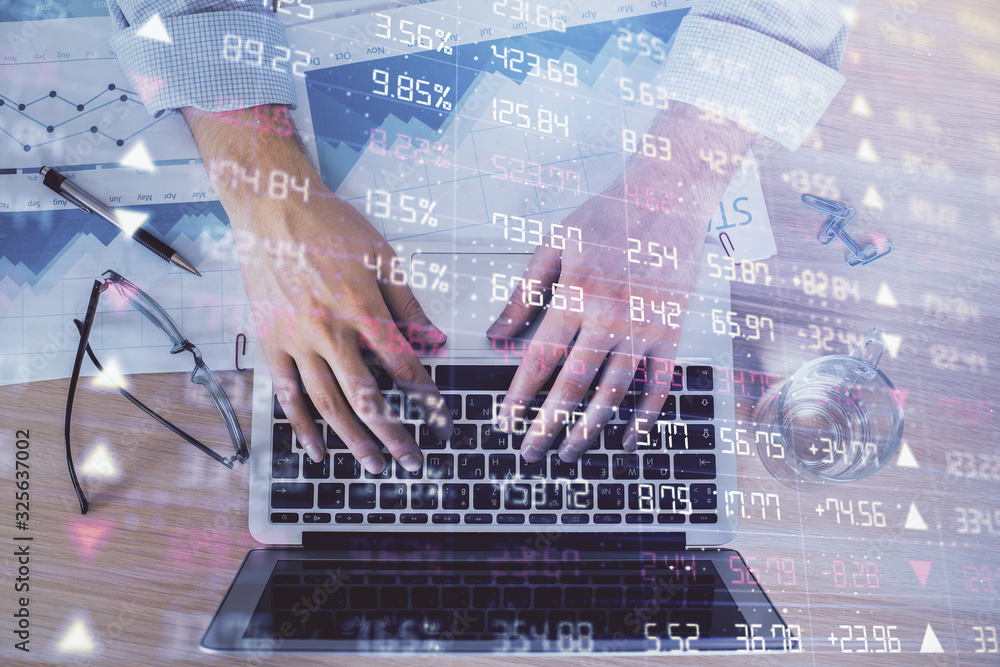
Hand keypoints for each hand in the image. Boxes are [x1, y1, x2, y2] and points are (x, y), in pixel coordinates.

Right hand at [181, 106, 451, 474]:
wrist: (272, 206)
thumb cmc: (330, 226)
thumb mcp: (383, 257)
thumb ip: (409, 304)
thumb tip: (437, 341)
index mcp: (362, 307)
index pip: (402, 366)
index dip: (426, 397)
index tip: (441, 419)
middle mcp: (328, 330)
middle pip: (366, 396)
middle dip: (394, 434)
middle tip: (413, 461)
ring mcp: (295, 339)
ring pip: (327, 403)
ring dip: (352, 440)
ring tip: (373, 466)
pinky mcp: (270, 342)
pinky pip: (286, 393)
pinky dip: (301, 426)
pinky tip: (316, 450)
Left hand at [487, 102, 753, 461]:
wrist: (668, 197)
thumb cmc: (605, 217)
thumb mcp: (553, 246)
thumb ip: (522, 294)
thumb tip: (494, 334)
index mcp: (574, 295)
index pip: (540, 360)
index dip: (519, 397)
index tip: (505, 423)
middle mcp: (609, 317)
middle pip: (573, 387)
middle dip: (548, 426)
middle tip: (531, 454)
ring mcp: (644, 328)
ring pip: (614, 392)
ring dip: (590, 429)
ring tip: (570, 453)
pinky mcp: (671, 332)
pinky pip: (660, 384)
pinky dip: (646, 416)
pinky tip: (629, 438)